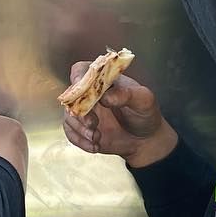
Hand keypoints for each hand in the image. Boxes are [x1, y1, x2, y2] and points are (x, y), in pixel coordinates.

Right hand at [62, 63, 177, 168]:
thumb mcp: (144, 100)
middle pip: (72, 96)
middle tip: (92, 123)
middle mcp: (91, 95)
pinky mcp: (83, 129)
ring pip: (69, 116)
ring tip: (96, 137)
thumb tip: (106, 96)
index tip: (81, 89)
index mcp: (104, 81)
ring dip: (80, 129)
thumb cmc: (145, 114)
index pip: (83, 70)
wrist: (146, 140)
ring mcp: (85, 112)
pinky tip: (94, 146)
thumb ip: (127, 95)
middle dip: (79, 112)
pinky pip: (71, 133)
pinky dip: (80, 141)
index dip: (78, 76)